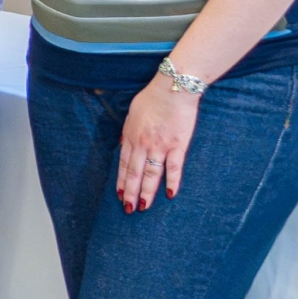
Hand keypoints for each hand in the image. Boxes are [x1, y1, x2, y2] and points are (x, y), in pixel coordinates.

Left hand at [117, 80, 199, 211]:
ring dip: (147, 192)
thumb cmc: (151, 99)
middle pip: (134, 173)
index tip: (119, 195)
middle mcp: (142, 145)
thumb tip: (123, 146)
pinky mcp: (178, 145)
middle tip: (128, 209)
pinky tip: (170, 194)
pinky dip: (172, 182)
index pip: (123, 165)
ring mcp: (160, 146)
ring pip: (151, 174)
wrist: (172, 89)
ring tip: (144, 206)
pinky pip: (174, 168)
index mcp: (130, 137)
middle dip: (130, 193)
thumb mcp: (131, 115)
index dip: (121, 182)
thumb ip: (128, 133)